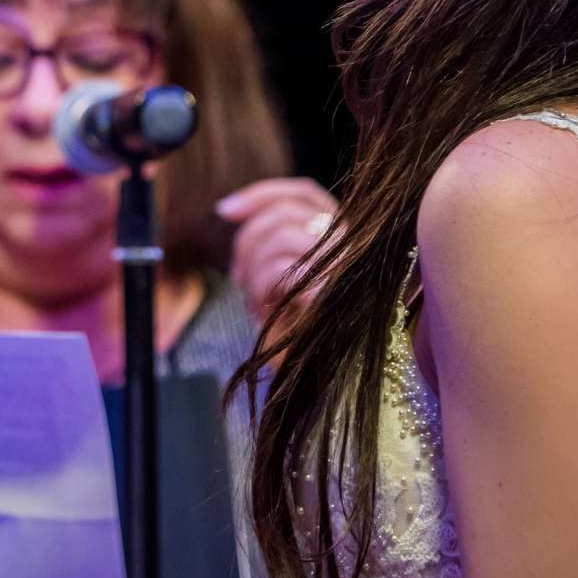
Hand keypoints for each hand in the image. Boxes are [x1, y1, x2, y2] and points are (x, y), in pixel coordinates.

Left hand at [217, 176, 340, 325]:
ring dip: (254, 272)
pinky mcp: (334, 292)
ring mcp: (348, 266)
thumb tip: (230, 208)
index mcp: (346, 237)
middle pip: (284, 211)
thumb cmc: (308, 336)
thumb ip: (274, 242)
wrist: (333, 385)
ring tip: (256, 303)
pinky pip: (280, 271)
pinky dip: (261, 289)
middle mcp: (354, 245)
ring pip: (278, 237)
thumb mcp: (287, 280)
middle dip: (246, 241)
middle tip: (236, 280)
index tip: (224, 210)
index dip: (262, 194)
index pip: (303, 192)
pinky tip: (264, 313)